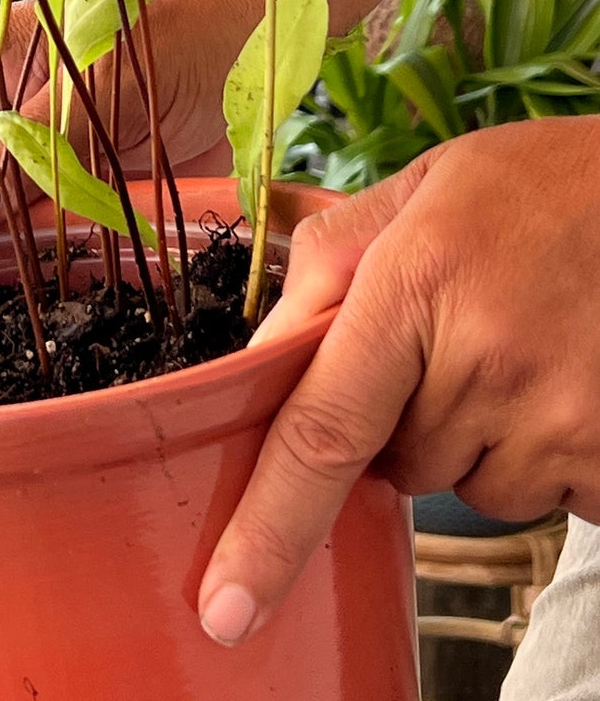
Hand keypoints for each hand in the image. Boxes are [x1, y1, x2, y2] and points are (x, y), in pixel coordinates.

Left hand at [198, 118, 599, 647]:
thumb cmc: (539, 186)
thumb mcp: (420, 188)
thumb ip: (330, 264)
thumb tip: (264, 354)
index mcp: (417, 285)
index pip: (322, 432)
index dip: (268, 527)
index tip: (228, 604)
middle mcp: (487, 362)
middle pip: (397, 463)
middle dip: (408, 417)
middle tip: (461, 332)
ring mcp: (560, 420)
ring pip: (470, 486)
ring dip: (481, 438)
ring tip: (524, 346)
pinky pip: (546, 497)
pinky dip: (545, 456)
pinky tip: (564, 377)